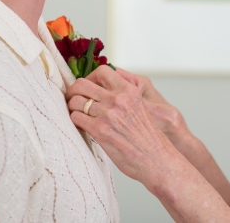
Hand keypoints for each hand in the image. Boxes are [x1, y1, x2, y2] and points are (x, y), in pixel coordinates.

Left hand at [66, 65, 176, 184]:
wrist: (156, 159)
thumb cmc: (148, 138)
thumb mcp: (139, 108)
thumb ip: (121, 97)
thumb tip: (99, 92)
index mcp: (129, 91)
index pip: (102, 71)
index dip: (90, 78)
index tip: (88, 88)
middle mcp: (119, 99)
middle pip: (82, 84)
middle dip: (74, 91)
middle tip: (74, 99)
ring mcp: (109, 114)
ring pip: (76, 101)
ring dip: (73, 108)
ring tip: (77, 114)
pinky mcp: (100, 130)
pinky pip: (76, 118)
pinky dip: (75, 121)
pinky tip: (82, 126)